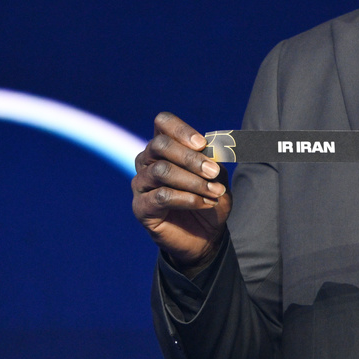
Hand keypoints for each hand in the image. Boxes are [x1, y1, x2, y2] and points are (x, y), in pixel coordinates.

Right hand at [131, 112, 230, 274]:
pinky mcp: (141, 207)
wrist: (206, 235)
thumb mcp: (217, 175)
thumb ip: (213, 159)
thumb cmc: (209, 197)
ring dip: (193, 181)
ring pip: (162, 170)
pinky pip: (162, 196)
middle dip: (191, 158)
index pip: (163, 123)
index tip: (202, 144)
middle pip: (161, 145)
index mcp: (164, 147)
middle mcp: (147, 161)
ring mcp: (141, 184)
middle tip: (214, 172)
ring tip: (214, 191)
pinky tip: (205, 203)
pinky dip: (188, 198)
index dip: (181, 130)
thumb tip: (214, 146)